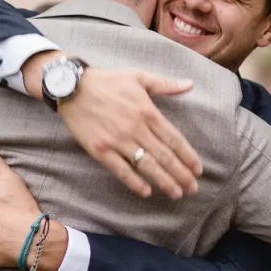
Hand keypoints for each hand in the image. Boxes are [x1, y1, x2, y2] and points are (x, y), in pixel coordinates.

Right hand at [60, 68, 201, 198]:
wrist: (72, 87)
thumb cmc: (106, 81)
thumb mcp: (138, 76)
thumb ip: (165, 84)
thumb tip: (190, 84)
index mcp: (147, 111)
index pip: (174, 139)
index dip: (188, 156)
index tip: (198, 170)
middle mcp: (135, 128)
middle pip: (164, 156)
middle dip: (181, 174)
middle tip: (193, 189)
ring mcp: (117, 141)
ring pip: (146, 165)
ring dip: (164, 181)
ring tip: (177, 193)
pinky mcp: (100, 150)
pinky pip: (121, 170)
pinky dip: (134, 182)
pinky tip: (146, 192)